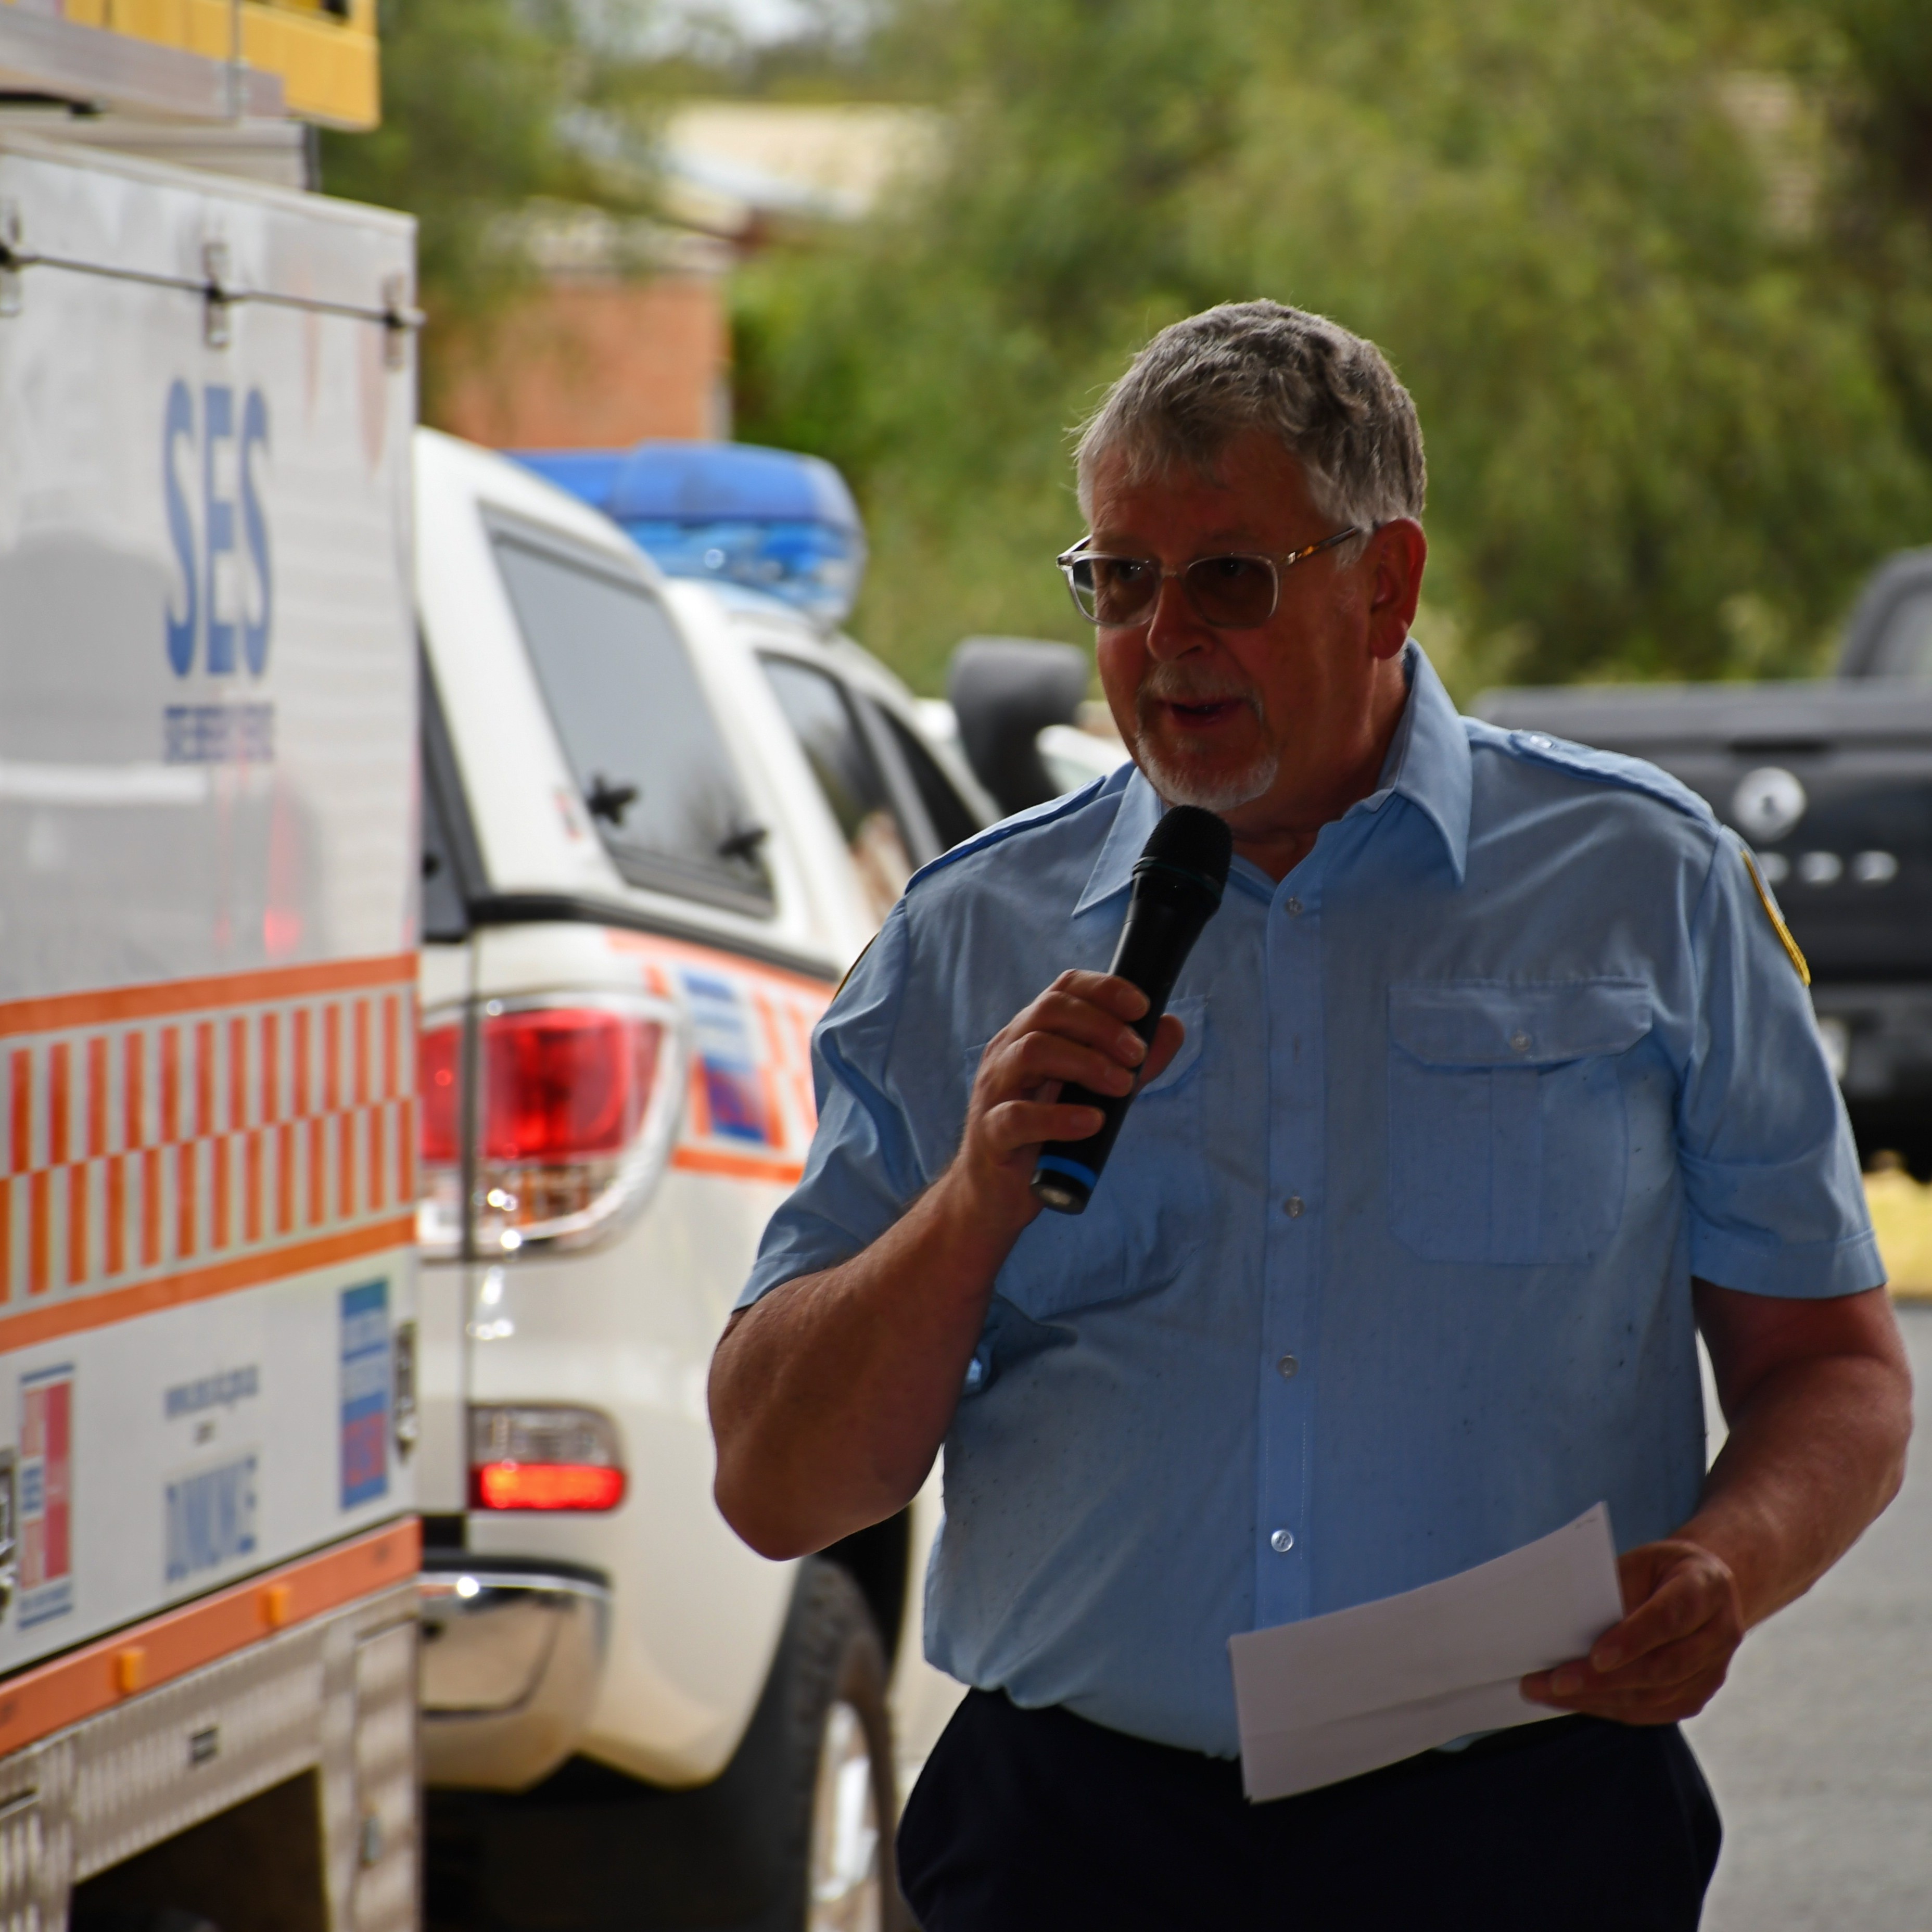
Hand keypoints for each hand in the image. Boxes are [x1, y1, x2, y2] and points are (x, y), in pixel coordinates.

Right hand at [943, 970, 1185, 1236]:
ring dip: (1086, 1063)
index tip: (1141, 1007)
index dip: (1104, 989)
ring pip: (1031, 1051)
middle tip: (1137, 1055)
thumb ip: (1129, 1063)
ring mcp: (994, 1091)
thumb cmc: (1045, 1138)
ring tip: (1122, 1086)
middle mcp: (1007, 1053)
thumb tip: (1171, 1026)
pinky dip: (1059, 1117)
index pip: (1062, 990)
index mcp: (1030, 1034)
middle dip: (1102, 1026)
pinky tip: (1092, 1122)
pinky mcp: (990, 1134)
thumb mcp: (1093, 1093)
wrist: (995, 1196)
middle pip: (1049, 1011)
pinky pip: (1017, 1117)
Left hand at [1520, 1539, 1745, 1724]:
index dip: (1634, 1639)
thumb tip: (1569, 1626)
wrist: (1705, 1589)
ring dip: (1599, 1699)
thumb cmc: (1661, 1571)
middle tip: (1555, 1682)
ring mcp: (1713, 1671)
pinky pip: (1654, 1710)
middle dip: (1604, 1679)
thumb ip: (1615, 1590)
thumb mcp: (1640, 1562)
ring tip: (1549, 1693)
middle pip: (1662, 1666)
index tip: (1596, 1656)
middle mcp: (1719, 1633)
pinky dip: (1611, 1707)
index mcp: (1706, 1588)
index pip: (1670, 1617)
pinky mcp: (1698, 1695)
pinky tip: (1577, 1701)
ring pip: (1656, 1696)